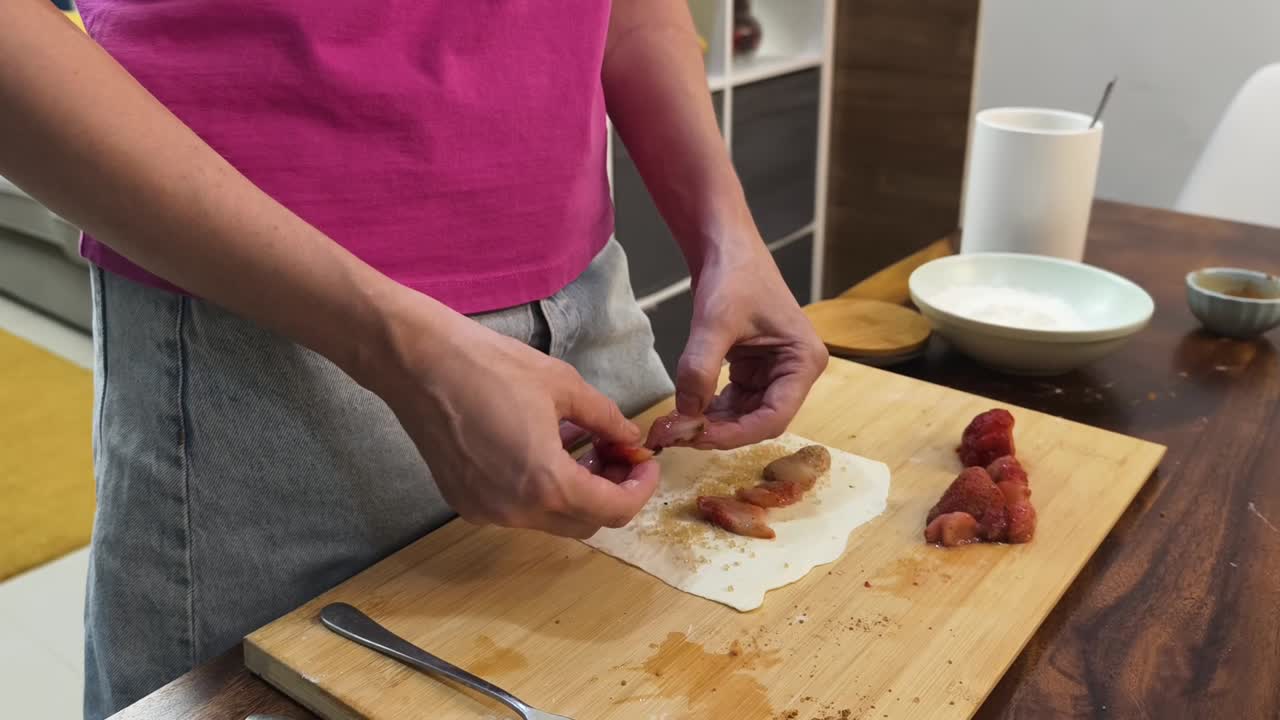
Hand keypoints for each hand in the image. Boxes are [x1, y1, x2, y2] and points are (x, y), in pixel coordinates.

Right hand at [367, 297, 658, 538]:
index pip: (615, 511)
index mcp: (546, 484)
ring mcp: (487, 512)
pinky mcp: (465, 503)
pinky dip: (542, 490)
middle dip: (611, 491)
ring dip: (577, 491)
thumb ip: (606, 420)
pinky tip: (543, 450)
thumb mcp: (564, 386)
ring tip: (582, 446)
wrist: (418, 364)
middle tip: (618, 452)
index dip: (640, 488)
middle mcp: (516, 511)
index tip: (645, 462)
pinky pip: (519, 509)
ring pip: (552, 519)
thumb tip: (630, 439)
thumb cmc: (490, 367)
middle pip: (586, 523)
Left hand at [676, 239, 828, 448]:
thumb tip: (686, 413)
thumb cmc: (733, 274)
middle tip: (677, 435)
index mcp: (803, 361)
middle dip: (719, 430)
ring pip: (743, 415)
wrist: (724, 246)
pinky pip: (732, 401)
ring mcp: (773, 372)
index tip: (698, 437)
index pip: (774, 417)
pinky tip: (683, 411)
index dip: (735, 434)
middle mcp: (794, 372)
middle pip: (758, 421)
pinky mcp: (752, 369)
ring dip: (711, 423)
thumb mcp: (715, 321)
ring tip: (674, 426)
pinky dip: (708, 408)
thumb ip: (699, 368)